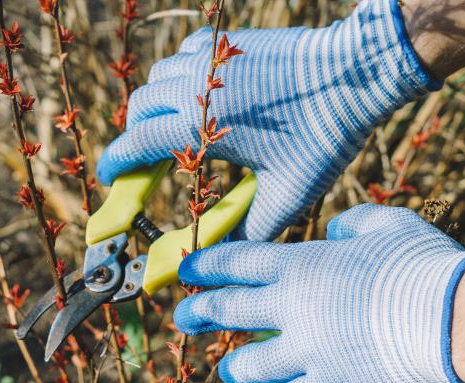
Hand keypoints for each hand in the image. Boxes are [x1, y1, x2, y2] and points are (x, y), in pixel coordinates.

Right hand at [97, 0, 439, 240]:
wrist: (355, 74)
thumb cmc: (323, 135)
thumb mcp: (287, 194)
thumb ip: (250, 229)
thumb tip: (222, 257)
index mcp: (200, 125)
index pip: (136, 144)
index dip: (116, 164)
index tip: (109, 179)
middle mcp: (194, 86)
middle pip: (138, 109)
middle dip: (134, 137)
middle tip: (146, 163)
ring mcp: (209, 60)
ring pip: (157, 78)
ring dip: (155, 106)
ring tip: (172, 130)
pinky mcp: (227, 42)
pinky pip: (183, 54)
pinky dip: (178, 76)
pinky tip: (198, 95)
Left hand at [174, 204, 464, 382]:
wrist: (459, 319)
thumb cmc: (426, 265)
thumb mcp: (386, 224)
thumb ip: (350, 224)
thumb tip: (333, 232)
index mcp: (302, 266)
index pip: (236, 262)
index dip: (205, 267)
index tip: (187, 272)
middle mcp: (292, 309)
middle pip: (226, 310)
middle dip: (198, 312)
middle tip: (182, 317)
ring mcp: (305, 354)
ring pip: (244, 365)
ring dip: (233, 366)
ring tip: (229, 368)